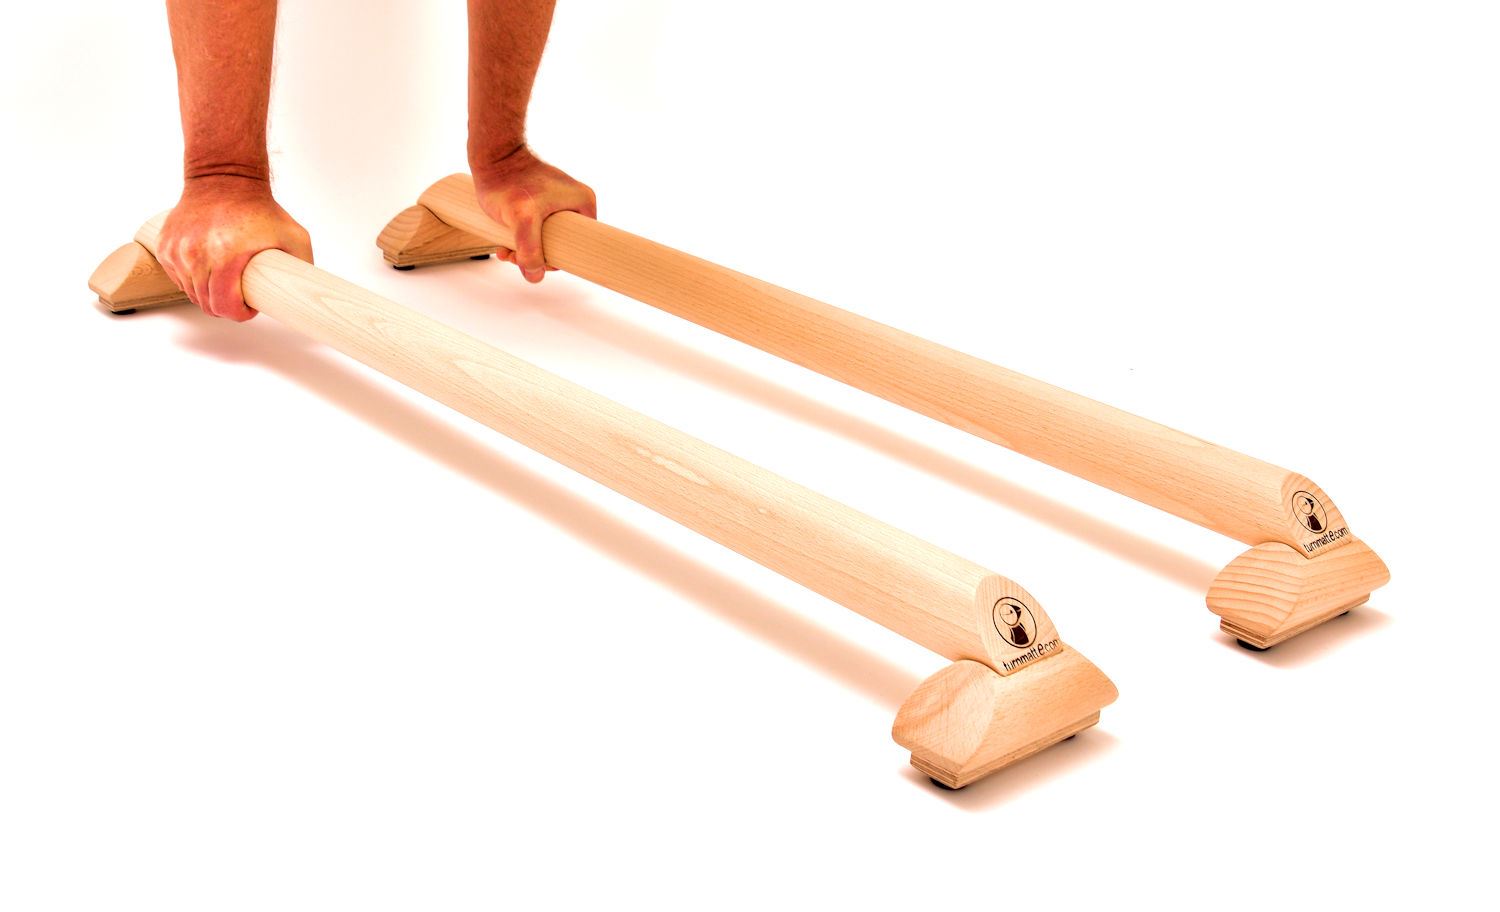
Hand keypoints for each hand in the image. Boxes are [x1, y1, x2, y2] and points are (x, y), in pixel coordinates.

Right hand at [156, 176, 313, 321]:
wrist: (224, 178)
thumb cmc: (259, 207)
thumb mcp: (293, 236)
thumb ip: (304, 265)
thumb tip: (309, 290)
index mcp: (226, 257)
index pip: (224, 306)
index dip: (240, 313)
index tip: (248, 306)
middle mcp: (197, 255)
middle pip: (207, 304)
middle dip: (225, 306)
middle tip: (239, 295)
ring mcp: (178, 251)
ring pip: (191, 293)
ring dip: (208, 294)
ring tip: (225, 280)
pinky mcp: (165, 246)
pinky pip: (178, 277)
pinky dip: (192, 279)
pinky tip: (208, 269)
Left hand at [472, 145, 595, 282]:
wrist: (492, 155)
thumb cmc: (509, 181)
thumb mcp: (522, 219)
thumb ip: (530, 250)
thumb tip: (535, 276)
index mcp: (584, 204)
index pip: (579, 246)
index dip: (557, 259)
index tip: (535, 261)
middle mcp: (574, 203)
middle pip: (561, 244)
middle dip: (536, 256)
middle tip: (515, 256)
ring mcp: (557, 203)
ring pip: (545, 239)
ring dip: (525, 251)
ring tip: (505, 251)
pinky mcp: (540, 203)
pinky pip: (536, 229)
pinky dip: (520, 239)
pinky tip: (504, 244)